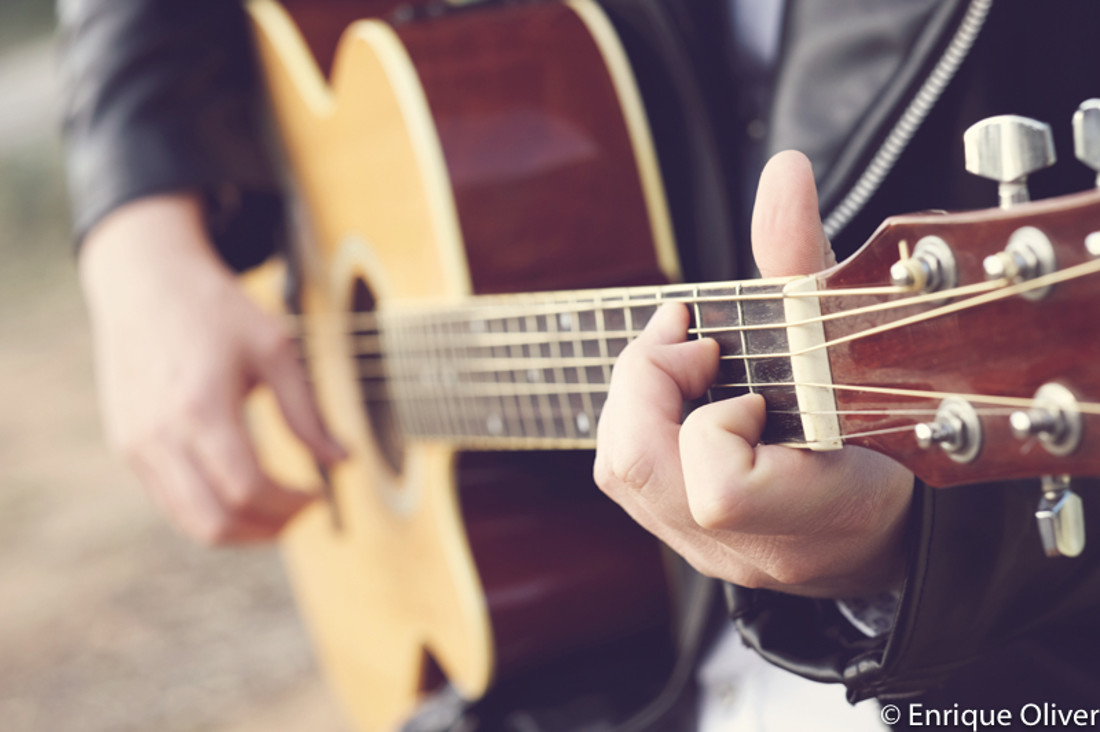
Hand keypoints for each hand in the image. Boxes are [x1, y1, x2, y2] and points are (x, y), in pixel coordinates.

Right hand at [80, 193, 343, 543]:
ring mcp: (136, 444)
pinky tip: (242, 491)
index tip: (319, 496)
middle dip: (267, 529)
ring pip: (189, 521)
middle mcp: (160, 434)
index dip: (290, 504)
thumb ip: (307, 411)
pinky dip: (210, 510)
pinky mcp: (127, 445)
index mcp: (201, 406)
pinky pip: (170, 501)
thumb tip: (342, 460)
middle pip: (215, 520)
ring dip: (240, 529)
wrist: (145, 280)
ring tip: (277, 509)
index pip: (247, 487)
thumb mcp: (275, 349)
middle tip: (301, 513)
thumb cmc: (216, 309)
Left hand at [593, 152, 913, 597]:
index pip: (720, 489)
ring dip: (636, 396)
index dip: (713, 418)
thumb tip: (784, 171)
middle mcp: (755, 549)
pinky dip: (639, 420)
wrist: (899, 522)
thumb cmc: (888, 426)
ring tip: (683, 358)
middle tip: (687, 340)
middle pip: (637, 470)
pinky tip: (679, 392)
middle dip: (644, 382)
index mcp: (820, 513)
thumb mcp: (855, 339)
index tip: (741, 374)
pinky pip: (630, 479)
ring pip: (621, 473)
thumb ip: (808, 262)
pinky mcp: (691, 542)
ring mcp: (716, 554)